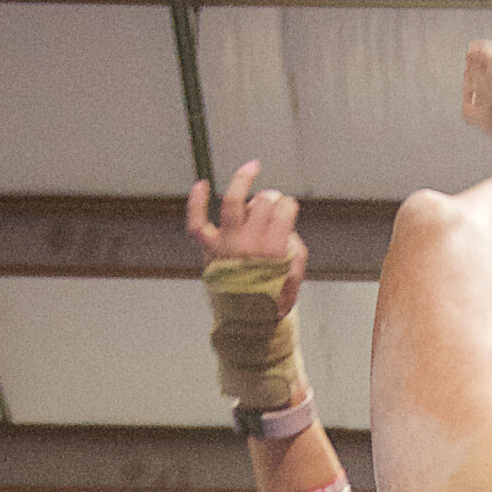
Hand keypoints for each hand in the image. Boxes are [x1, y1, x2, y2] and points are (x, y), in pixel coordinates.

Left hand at [186, 160, 304, 302]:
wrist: (247, 324)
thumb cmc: (272, 297)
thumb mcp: (295, 274)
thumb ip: (294, 245)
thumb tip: (282, 220)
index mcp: (274, 252)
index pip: (284, 210)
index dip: (289, 206)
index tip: (288, 211)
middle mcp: (249, 244)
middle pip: (263, 202)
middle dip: (272, 197)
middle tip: (272, 204)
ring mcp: (226, 245)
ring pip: (233, 202)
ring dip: (243, 179)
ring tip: (252, 167)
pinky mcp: (208, 248)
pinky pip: (197, 222)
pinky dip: (196, 202)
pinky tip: (202, 184)